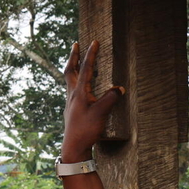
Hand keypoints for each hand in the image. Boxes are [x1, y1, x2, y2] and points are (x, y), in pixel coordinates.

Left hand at [62, 41, 123, 161]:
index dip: (91, 55)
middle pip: (71, 70)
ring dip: (74, 67)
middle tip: (76, 44)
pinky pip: (72, 88)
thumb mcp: (101, 113)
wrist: (74, 146)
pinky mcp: (72, 108)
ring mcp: (70, 101)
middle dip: (74, 56)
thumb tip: (119, 88)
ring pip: (70, 79)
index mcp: (79, 92)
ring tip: (77, 59)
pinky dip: (76, 80)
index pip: (86, 69)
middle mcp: (72, 94)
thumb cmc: (86, 130)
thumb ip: (110, 98)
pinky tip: (80, 84)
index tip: (94, 42)